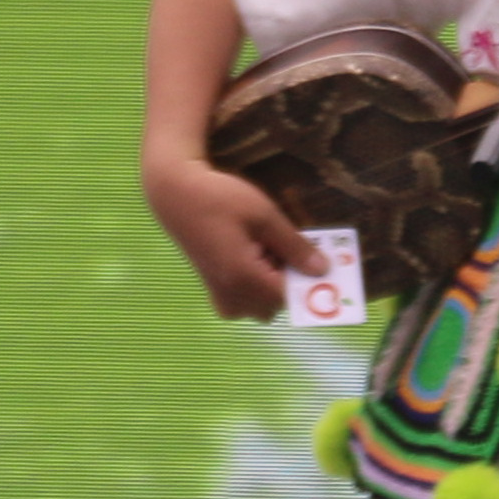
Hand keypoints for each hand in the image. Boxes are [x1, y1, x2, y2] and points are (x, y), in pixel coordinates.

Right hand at [144, 146, 325, 323]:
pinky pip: (246, 299)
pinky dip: (256, 281)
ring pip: (264, 302)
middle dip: (289, 279)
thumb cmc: (219, 199)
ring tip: (262, 244)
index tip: (320, 261)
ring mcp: (221, 297)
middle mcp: (232, 298)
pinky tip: (249, 252)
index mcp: (245, 280)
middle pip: (279, 303)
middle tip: (282, 244)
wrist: (175, 195)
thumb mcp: (264, 216)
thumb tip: (323, 270)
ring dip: (272, 279)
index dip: (309, 281)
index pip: (292, 297)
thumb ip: (295, 247)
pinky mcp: (214, 290)